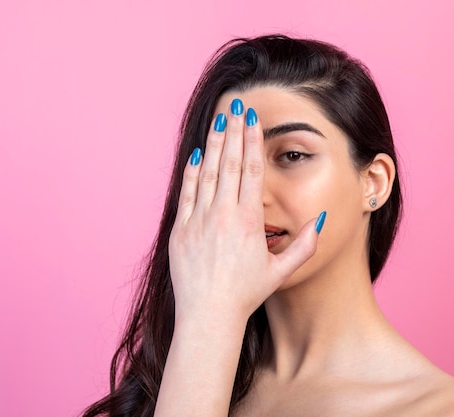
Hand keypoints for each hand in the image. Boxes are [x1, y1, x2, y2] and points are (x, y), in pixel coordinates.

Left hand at [168, 98, 323, 323]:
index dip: (253, 141)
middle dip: (234, 133)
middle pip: (230, 164)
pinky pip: (186, 193)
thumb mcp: (280, 272)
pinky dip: (192, 172)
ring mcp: (199, 221)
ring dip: (214, 145)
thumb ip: (304, 246)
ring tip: (218, 121)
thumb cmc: (245, 295)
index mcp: (250, 221)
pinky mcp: (180, 230)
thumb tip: (319, 220)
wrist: (208, 315)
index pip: (253, 171)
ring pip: (207, 173)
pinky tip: (197, 154)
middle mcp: (223, 215)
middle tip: (236, 107)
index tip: (252, 120)